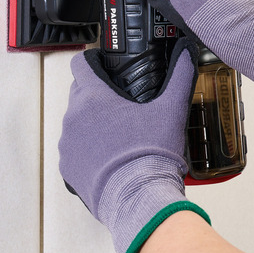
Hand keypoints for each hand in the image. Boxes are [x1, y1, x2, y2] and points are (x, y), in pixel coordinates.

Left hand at [58, 38, 209, 252]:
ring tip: (117, 135)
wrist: (138, 200)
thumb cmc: (152, 155)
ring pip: (75, 123)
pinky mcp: (67, 168)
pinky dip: (87, 151)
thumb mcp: (171, 111)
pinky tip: (108, 157)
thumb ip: (180, 77)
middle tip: (120, 103)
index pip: (80, 65)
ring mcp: (67, 144)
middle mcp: (73, 118)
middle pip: (79, 93)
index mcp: (93, 98)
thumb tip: (187, 52)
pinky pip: (73, 151)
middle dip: (96, 94)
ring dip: (90, 124)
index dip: (92, 61)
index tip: (102, 65)